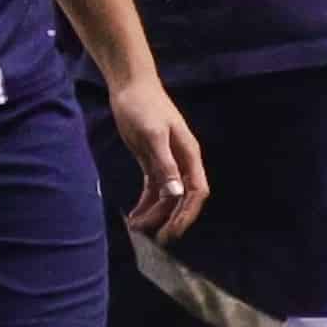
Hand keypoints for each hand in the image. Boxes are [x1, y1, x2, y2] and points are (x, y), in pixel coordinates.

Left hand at [108, 74, 206, 241]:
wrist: (130, 86)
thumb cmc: (143, 106)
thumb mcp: (152, 134)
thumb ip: (164, 163)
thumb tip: (176, 193)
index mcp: (189, 155)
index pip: (196, 192)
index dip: (187, 214)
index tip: (173, 231)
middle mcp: (182, 161)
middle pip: (181, 198)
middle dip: (171, 219)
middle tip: (156, 240)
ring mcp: (167, 161)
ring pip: (166, 195)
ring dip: (155, 213)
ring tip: (137, 229)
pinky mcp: (152, 160)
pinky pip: (153, 187)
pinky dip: (146, 202)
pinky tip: (135, 216)